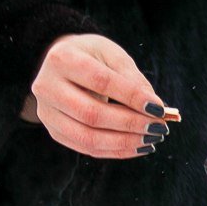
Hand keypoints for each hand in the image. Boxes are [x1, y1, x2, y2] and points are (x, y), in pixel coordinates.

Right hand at [21, 34, 170, 158]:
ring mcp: (47, 112)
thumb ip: (133, 78)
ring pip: (87, 137)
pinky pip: (86, 148)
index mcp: (62, 59)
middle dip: (130, 124)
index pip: (100, 81)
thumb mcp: (112, 55)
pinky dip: (116, 151)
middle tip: (159, 128)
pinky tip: (138, 146)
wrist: (62, 65)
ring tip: (151, 139)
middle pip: (91, 114)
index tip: (158, 108)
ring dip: (124, 142)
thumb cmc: (93, 57)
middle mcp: (47, 87)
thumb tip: (156, 108)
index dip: (131, 96)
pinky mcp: (54, 130)